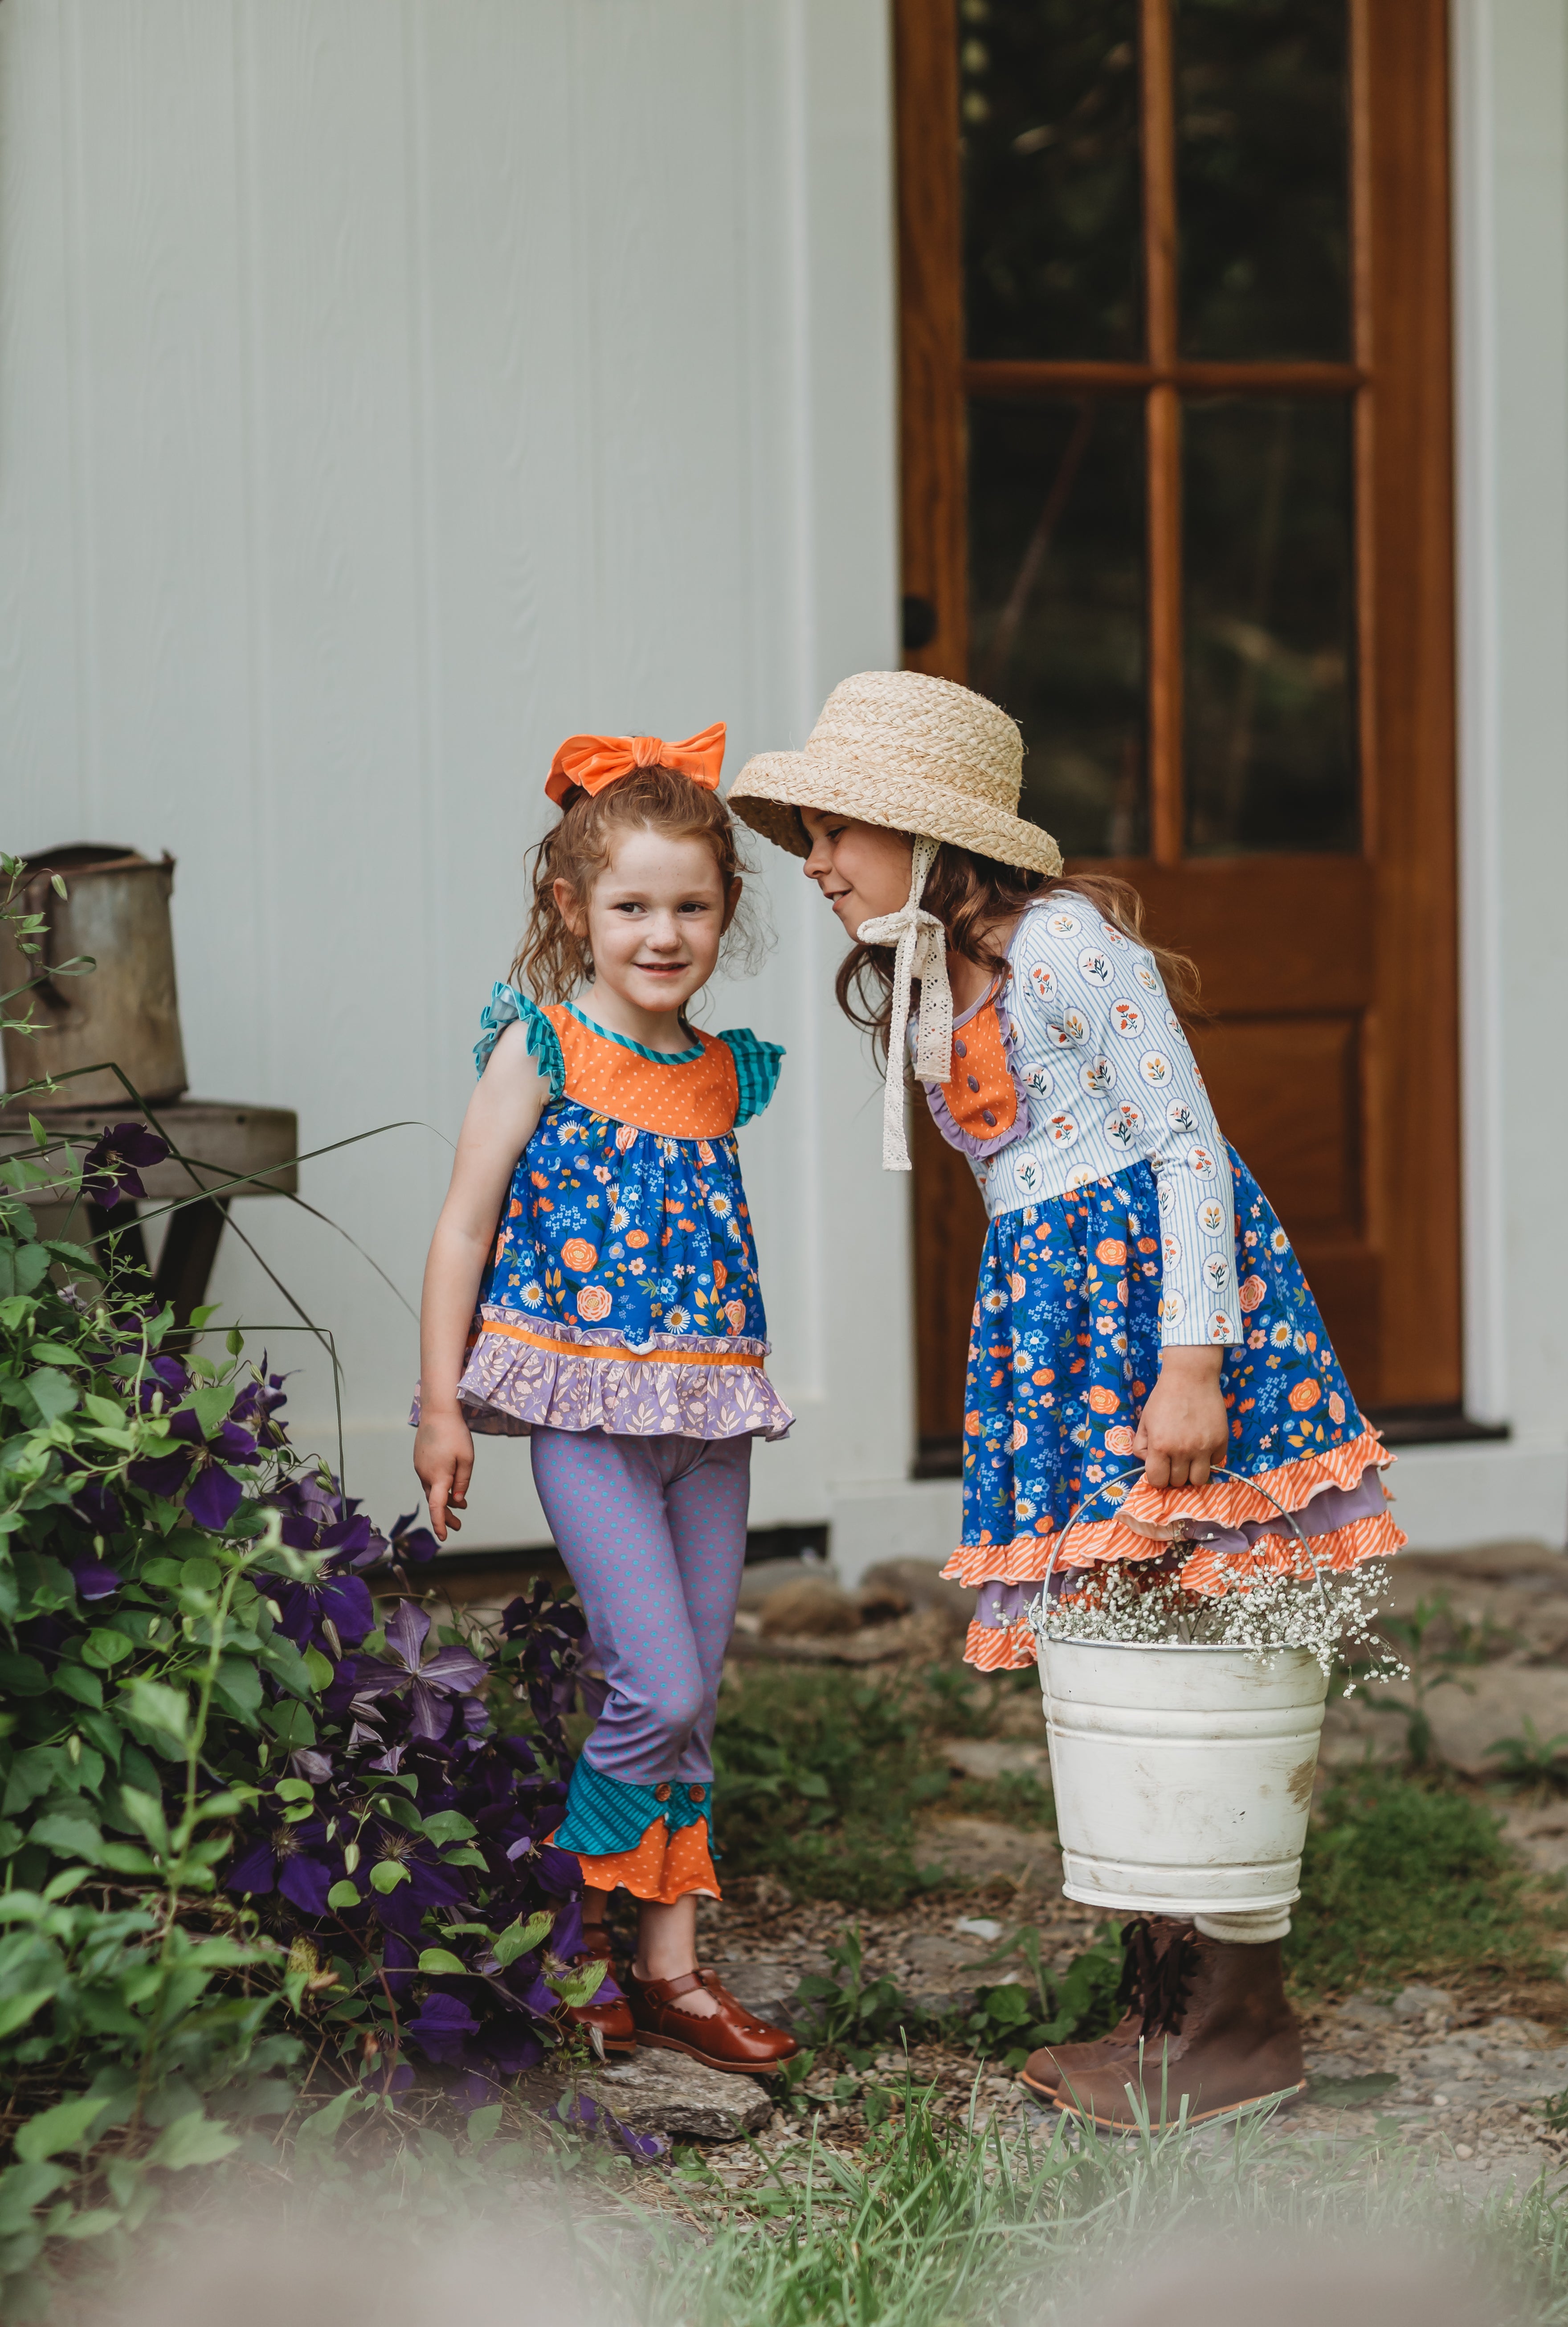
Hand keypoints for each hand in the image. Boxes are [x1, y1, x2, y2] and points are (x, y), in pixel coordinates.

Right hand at [413, 1406, 473, 1539]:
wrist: (438, 1411)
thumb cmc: (456, 1434)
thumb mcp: (467, 1459)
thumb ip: (462, 1482)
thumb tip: (458, 1500)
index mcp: (438, 1476)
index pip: (437, 1507)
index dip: (440, 1524)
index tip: (444, 1537)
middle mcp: (425, 1474)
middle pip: (435, 1502)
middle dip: (446, 1515)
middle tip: (459, 1525)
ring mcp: (420, 1467)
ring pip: (432, 1490)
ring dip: (445, 1500)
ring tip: (461, 1507)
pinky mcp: (420, 1460)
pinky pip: (430, 1479)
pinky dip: (439, 1487)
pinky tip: (450, 1486)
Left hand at [1133, 1347, 1227, 1489]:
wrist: (1191, 1378)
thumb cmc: (1164, 1398)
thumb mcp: (1145, 1421)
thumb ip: (1141, 1446)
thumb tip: (1147, 1463)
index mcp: (1160, 1446)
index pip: (1158, 1481)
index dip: (1157, 1478)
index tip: (1160, 1469)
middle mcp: (1182, 1451)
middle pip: (1179, 1482)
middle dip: (1174, 1474)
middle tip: (1174, 1461)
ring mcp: (1204, 1448)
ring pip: (1199, 1480)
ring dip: (1192, 1472)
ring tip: (1189, 1459)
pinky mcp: (1221, 1442)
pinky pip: (1215, 1463)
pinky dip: (1208, 1459)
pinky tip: (1202, 1445)